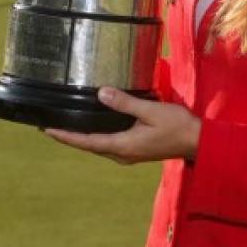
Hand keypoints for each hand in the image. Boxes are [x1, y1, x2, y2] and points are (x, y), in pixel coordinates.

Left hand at [43, 87, 200, 164]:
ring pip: (100, 146)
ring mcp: (129, 154)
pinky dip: (97, 136)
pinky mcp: (136, 150)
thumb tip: (101, 93)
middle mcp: (122, 154)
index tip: (48, 130)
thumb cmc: (176, 126)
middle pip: (90, 146)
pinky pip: (110, 144)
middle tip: (51, 126)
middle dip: (71, 137)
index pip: (88, 142)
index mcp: (123, 145)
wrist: (197, 141)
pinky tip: (95, 126)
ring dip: (83, 137)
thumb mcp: (151, 111)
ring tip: (68, 126)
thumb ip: (125, 103)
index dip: (67, 136)